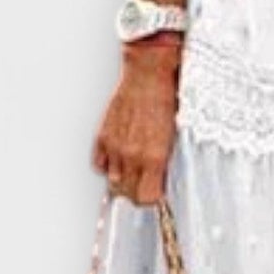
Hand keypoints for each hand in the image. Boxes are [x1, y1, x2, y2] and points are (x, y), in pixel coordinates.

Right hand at [91, 40, 181, 204]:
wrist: (149, 74)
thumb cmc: (166, 100)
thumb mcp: (174, 137)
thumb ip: (164, 163)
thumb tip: (159, 181)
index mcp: (154, 157)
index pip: (147, 198)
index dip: (151, 199)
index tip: (155, 194)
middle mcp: (133, 155)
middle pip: (127, 194)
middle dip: (136, 193)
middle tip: (143, 184)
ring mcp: (115, 147)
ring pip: (113, 182)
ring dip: (122, 180)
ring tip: (132, 170)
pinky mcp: (103, 137)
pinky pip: (100, 165)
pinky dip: (107, 165)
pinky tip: (118, 157)